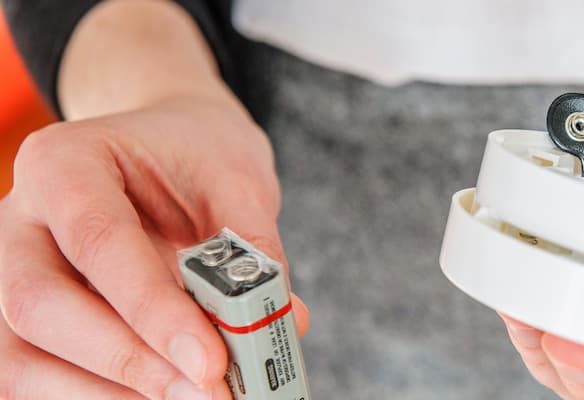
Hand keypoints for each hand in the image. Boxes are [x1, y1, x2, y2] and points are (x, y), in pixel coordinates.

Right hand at [0, 95, 309, 399]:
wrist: (169, 150)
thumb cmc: (198, 160)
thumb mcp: (238, 182)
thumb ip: (254, 251)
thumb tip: (287, 322)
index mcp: (65, 162)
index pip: (98, 240)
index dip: (152, 309)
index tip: (211, 362)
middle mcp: (21, 219)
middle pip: (38, 305)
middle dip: (128, 361)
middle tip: (209, 391)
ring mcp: (11, 274)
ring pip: (20, 358)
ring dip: (110, 394)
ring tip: (196, 399)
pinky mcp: (25, 323)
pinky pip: (36, 377)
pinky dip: (101, 399)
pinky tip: (166, 397)